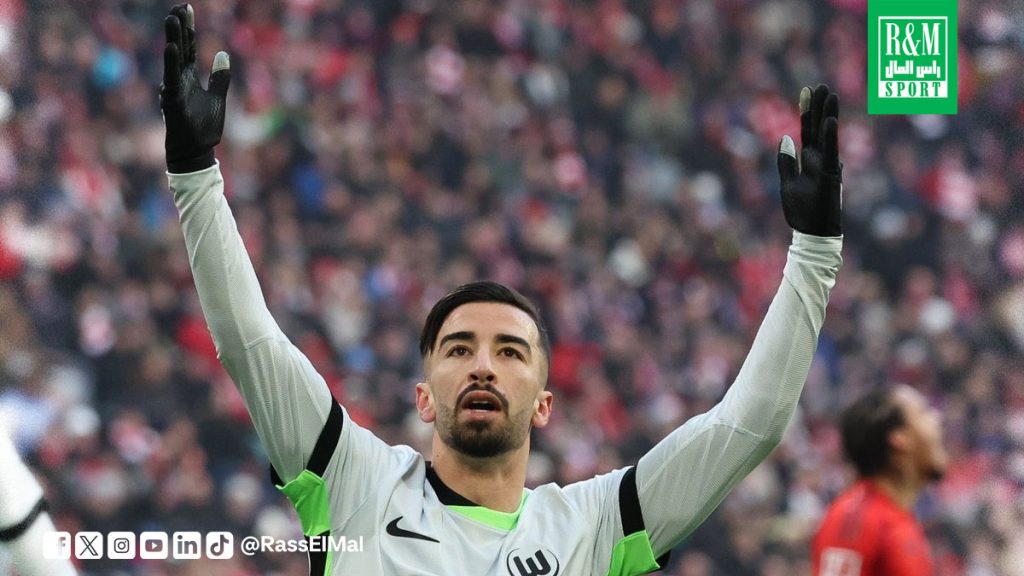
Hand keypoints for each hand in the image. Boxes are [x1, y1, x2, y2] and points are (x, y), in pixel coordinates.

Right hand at [160, 3, 230, 173]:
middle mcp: (178, 80)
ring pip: (173, 59)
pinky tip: (172, 47)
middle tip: (178, 6)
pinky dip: (172, 63)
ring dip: (173, 39)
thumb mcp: (217, 99)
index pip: (188, 47)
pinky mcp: (172, 100)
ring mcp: (173, 89)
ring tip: (172, 18)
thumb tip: (222, 54)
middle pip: (179, 48)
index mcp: (188, 77)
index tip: (186, 7)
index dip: (188, 28)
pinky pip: (172, 78)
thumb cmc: (204, 128)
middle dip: (179, 27)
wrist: (196, 152)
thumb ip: (219, 78)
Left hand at [777, 84, 841, 236]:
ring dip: (828, 115)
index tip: (807, 90)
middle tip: (821, 85)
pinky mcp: (830, 176)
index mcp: (808, 160)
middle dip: (819, 106)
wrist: (812, 233)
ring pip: (826, 136)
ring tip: (830, 95)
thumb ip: (786, 161)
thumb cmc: (801, 211)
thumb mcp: (787, 183)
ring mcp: (826, 166)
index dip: (807, 110)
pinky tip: (830, 120)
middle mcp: (819, 159)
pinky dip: (830, 137)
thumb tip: (785, 137)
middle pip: (818, 128)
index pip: (807, 130)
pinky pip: (830, 153)